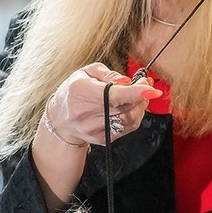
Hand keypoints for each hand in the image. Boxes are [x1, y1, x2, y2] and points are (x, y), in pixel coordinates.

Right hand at [47, 63, 161, 145]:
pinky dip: (135, 116)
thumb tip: (128, 81)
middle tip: (146, 84)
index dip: (135, 92)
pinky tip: (131, 107)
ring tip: (139, 95)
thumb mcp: (86, 73)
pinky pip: (128, 128)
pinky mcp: (103, 139)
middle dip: (142, 95)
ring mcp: (95, 130)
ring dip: (141, 106)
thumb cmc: (74, 91)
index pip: (114, 95)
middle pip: (126, 108)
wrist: (60, 120)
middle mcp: (87, 114)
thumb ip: (108, 74)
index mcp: (82, 93)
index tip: (151, 88)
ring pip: (130, 119)